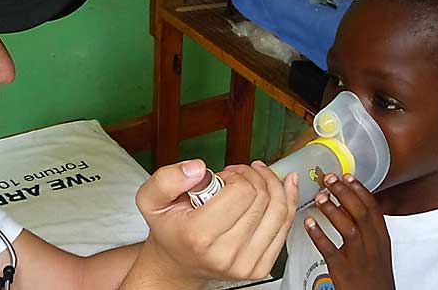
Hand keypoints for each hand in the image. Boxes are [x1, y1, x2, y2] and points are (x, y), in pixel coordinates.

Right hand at [121, 160, 298, 288]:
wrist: (176, 264)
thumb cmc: (169, 229)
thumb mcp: (151, 199)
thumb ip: (167, 178)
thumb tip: (198, 169)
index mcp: (199, 235)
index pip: (242, 192)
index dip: (236, 175)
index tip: (224, 177)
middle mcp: (224, 254)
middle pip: (262, 199)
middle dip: (253, 177)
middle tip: (238, 176)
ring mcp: (245, 264)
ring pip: (279, 211)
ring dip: (271, 185)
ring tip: (256, 178)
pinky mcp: (260, 268)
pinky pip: (285, 226)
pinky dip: (287, 201)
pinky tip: (284, 185)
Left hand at [304, 173, 394, 289]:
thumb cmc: (373, 274)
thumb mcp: (377, 248)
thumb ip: (365, 227)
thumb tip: (348, 204)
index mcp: (381, 238)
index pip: (373, 207)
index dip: (359, 189)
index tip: (347, 175)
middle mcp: (373, 245)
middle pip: (360, 212)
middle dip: (344, 192)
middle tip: (328, 179)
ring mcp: (358, 258)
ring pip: (348, 228)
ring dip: (332, 210)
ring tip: (319, 197)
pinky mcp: (343, 271)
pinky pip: (330, 250)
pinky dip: (318, 235)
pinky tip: (308, 223)